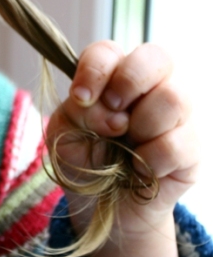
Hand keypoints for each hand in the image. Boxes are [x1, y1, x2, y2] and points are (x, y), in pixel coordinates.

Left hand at [46, 41, 196, 256]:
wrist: (100, 205)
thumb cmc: (81, 158)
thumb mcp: (64, 132)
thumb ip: (78, 112)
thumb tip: (115, 115)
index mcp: (113, 74)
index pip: (108, 51)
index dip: (95, 70)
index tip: (80, 98)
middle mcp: (151, 85)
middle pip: (157, 57)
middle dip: (129, 83)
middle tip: (111, 116)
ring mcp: (177, 114)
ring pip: (174, 97)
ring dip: (140, 126)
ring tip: (126, 146)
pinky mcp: (192, 147)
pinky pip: (177, 144)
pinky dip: (149, 161)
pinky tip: (140, 168)